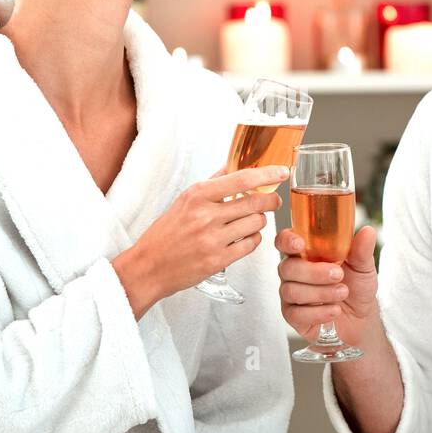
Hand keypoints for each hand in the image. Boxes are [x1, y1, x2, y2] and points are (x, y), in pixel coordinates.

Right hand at [113, 164, 286, 312]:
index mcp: (197, 195)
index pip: (241, 179)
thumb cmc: (166, 233)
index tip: (282, 171)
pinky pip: (251, 245)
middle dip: (271, 200)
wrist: (149, 266)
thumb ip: (211, 183)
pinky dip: (253, 239)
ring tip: (251, 221)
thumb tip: (233, 166)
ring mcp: (212, 239)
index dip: (267, 174)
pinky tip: (245, 237)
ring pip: (256, 223)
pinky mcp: (218, 260)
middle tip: (273, 199)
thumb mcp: (184, 200)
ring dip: (260, 221)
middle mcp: (205, 216)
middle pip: (255, 202)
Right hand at [275, 225, 378, 343]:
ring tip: (342, 292)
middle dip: (313, 272)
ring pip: (291, 291)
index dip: (287, 241)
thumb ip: (361, 250)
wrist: (361, 317)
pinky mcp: (293, 316)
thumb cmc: (357, 286)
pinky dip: (319, 312)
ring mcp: (290, 295)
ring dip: (320, 293)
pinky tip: (334, 310)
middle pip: (287, 268)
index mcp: (305, 253)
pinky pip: (296, 314)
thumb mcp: (363, 266)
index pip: (284, 241)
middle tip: (338, 275)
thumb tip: (368, 231)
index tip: (300, 244)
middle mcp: (293, 272)